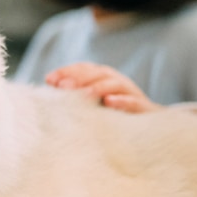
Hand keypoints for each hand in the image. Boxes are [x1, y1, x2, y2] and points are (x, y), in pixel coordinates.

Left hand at [45, 62, 161, 112]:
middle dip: (78, 78)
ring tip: (84, 94)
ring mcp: (130, 92)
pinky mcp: (144, 107)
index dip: (65, 72)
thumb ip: (71, 95)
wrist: (148, 127)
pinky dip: (122, 100)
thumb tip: (47, 87)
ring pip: (114, 84)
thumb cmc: (111, 113)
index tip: (49, 80)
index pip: (82, 68)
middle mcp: (115, 80)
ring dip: (98, 87)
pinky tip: (110, 102)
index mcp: (100, 77)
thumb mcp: (90, 103)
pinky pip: (134, 102)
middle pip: (96, 73)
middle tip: (62, 86)